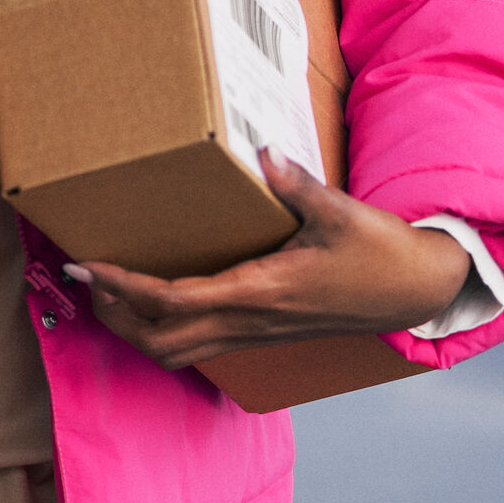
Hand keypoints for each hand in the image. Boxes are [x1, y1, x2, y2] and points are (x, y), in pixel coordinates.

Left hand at [69, 149, 472, 368]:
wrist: (419, 292)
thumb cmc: (381, 253)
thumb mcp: (340, 213)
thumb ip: (297, 184)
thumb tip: (262, 151)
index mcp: (260, 292)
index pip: (172, 301)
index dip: (123, 287)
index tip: (87, 265)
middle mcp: (252, 322)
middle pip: (162, 341)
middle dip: (116, 314)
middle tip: (84, 278)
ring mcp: (258, 333)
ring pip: (180, 351)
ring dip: (137, 328)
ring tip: (108, 291)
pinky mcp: (266, 332)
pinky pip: (203, 344)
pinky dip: (168, 328)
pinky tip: (159, 298)